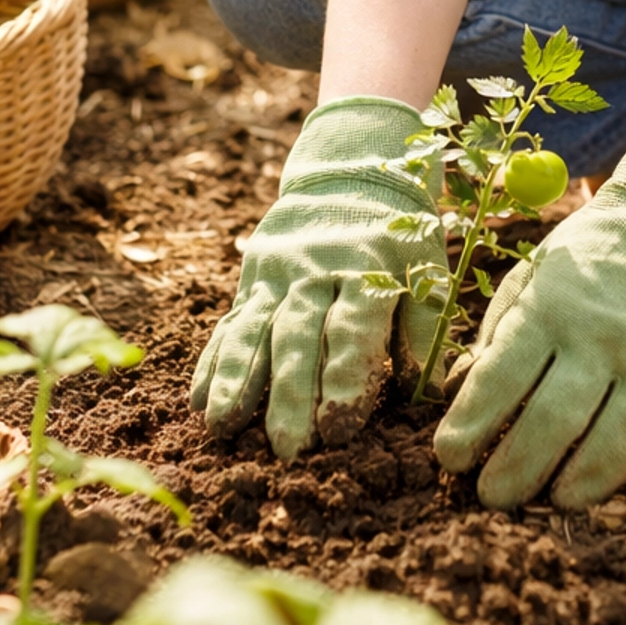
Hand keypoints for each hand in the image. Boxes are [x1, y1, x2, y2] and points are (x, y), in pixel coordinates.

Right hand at [190, 96, 439, 454]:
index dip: (345, 378)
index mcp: (367, 268)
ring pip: (254, 330)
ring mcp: (278, 275)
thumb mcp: (425, 266)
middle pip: (298, 336)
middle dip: (290, 394)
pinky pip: (230, 323)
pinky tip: (199, 400)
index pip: (353, 327)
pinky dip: (213, 362)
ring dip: (237, 380)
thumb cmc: (399, 239)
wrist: (351, 177)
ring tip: (223, 428)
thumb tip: (426, 386)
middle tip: (287, 447)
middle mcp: (317, 271)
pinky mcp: (252, 280)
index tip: (339, 428)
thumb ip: (426, 323)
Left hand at [434, 110, 625, 508]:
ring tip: (522, 502)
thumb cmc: (584, 262)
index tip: (448, 456)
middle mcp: (587, 332)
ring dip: (550, 478)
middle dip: (508, 466)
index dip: (471, 422)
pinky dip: (602, 474)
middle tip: (483, 496)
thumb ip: (496, 333)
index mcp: (543, 305)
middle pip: (543, 416)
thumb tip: (458, 393)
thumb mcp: (530, 279)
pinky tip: (575, 497)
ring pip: (588, 433)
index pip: (500, 374)